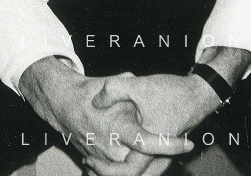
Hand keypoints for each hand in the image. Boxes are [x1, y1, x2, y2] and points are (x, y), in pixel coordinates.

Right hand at [19, 58, 191, 175]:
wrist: (62, 103)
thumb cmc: (89, 91)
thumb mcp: (115, 82)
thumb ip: (133, 87)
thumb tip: (154, 92)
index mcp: (117, 127)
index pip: (147, 143)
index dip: (170, 145)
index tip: (188, 143)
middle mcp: (110, 148)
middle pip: (143, 167)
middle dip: (162, 162)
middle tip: (181, 149)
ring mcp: (103, 159)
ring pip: (132, 172)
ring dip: (150, 167)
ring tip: (166, 155)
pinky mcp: (97, 162)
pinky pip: (118, 172)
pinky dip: (130, 169)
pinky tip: (145, 160)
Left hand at [89, 73, 221, 174]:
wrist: (199, 94)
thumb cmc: (172, 91)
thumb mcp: (138, 84)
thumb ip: (113, 90)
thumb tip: (95, 103)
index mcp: (150, 147)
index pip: (127, 172)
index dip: (104, 170)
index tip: (89, 159)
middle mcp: (159, 157)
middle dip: (110, 175)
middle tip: (90, 163)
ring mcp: (165, 157)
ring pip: (142, 175)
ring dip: (121, 171)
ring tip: (99, 161)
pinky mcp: (166, 152)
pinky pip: (147, 167)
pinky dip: (132, 165)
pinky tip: (118, 152)